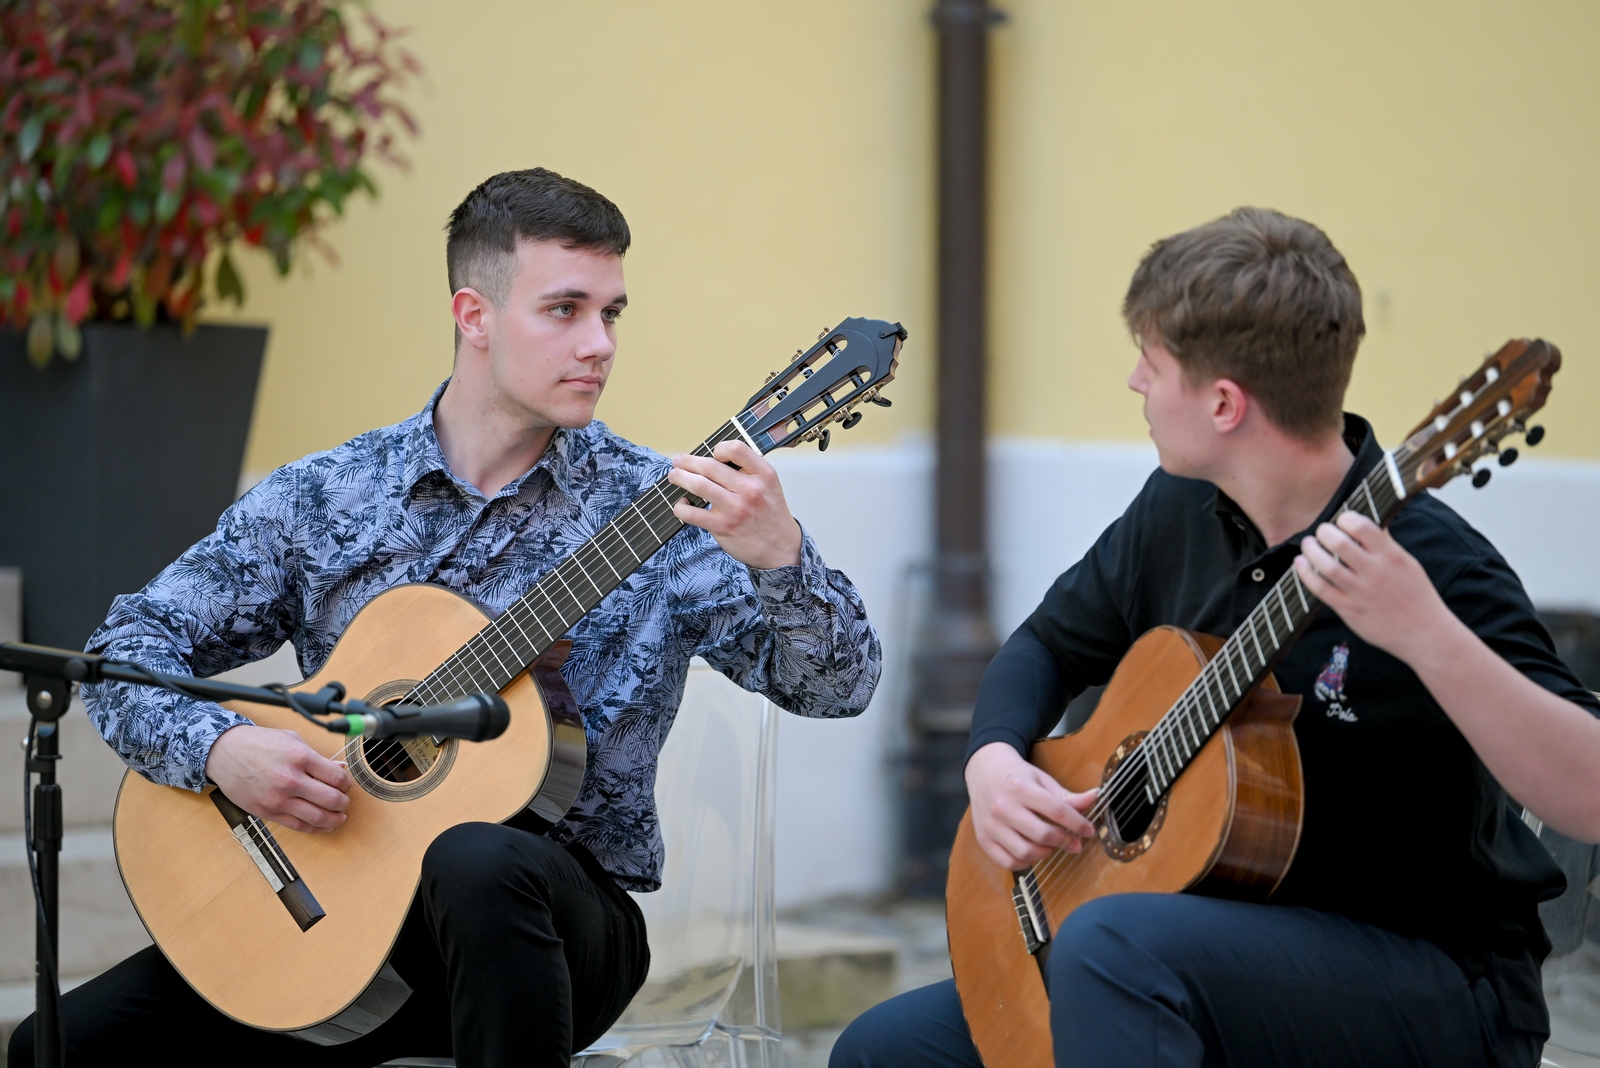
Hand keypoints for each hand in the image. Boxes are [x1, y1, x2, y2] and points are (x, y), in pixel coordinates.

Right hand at [205, 724, 353, 832]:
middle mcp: (290, 780)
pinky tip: (323, 825)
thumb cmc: (258, 743)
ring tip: (339, 817)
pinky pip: (297, 826)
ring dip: (334, 820)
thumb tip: (340, 769)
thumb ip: (317, 757)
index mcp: (300, 757)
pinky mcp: (267, 812)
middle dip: (343, 803)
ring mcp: (278, 799)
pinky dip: (315, 828)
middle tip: (345, 802)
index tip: (345, 785)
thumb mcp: (292, 740)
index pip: (336, 778)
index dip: (346, 784)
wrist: (224, 753)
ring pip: (317, 817)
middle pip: (331, 799)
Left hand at [668, 440, 802, 569]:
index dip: (719, 449)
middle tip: (678, 462)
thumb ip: (748, 470)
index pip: (736, 449)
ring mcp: (735, 509)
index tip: (712, 454)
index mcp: (763, 474)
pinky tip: (682, 504)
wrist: (781, 547)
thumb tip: (714, 459)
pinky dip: (681, 507)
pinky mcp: (723, 526)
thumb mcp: (769, 485)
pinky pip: (692, 513)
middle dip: (687, 462)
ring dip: (680, 478)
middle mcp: (750, 490)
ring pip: (698, 485)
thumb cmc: (770, 514)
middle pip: (709, 466)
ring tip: (674, 476)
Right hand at [965, 741, 1098, 870]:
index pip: (1056, 810)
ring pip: (1025, 852)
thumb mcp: (1042, 780)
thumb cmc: (1017, 777)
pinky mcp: (983, 839)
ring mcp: (990, 825)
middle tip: (1075, 843)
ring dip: (1045, 853)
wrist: (984, 772)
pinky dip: (1025, 862)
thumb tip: (1094, 798)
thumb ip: (1067, 795)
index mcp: (1019, 787)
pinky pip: (1008, 862)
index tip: (1088, 830)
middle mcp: (1002, 807)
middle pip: (1042, 834)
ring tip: (1051, 845)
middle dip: (1064, 841)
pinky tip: (1032, 852)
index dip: (1078, 823)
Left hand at [1293, 511, 1450, 662]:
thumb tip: (1368, 525)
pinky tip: (1300, 564)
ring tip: (1308, 545)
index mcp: (1391, 557)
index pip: (1363, 527)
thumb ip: (1386, 545)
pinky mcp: (1350, 610)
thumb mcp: (1407, 564)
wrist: (1425, 632)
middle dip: (1324, 532)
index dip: (1346, 519)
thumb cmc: (1417, 596)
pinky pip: (1321, 590)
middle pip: (1340, 544)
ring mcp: (1361, 592)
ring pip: (1326, 566)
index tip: (1341, 520)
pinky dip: (1306, 575)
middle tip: (1321, 532)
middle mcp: (1375, 572)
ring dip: (1311, 551)